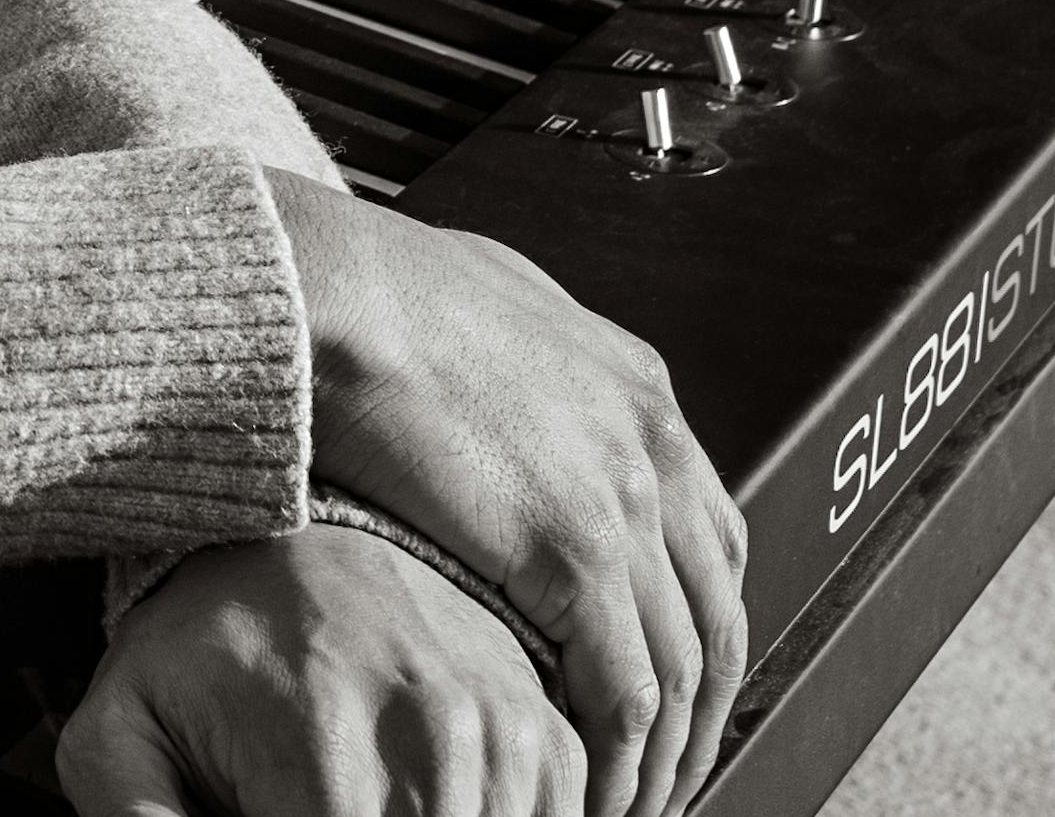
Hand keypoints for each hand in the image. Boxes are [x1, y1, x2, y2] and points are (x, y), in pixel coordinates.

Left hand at [61, 524, 582, 816]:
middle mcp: (434, 740)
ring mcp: (504, 734)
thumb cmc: (194, 648)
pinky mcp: (547, 734)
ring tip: (360, 790)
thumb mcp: (122, 729)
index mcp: (324, 752)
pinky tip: (421, 799)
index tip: (272, 811)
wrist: (285, 535)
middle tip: (308, 797)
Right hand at [267, 171, 745, 816]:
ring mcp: (626, 501)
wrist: (334, 291)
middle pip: (720, 609)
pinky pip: (627, 691)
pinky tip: (595, 792)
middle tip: (670, 768)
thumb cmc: (369, 288)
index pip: (710, 534)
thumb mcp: (482, 303)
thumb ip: (518, 362)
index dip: (694, 621)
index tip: (669, 681)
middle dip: (704, 709)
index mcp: (636, 388)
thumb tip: (500, 383)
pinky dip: (622, 757)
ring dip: (670, 752)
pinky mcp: (576, 555)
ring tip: (631, 804)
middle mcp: (654, 445)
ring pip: (689, 665)